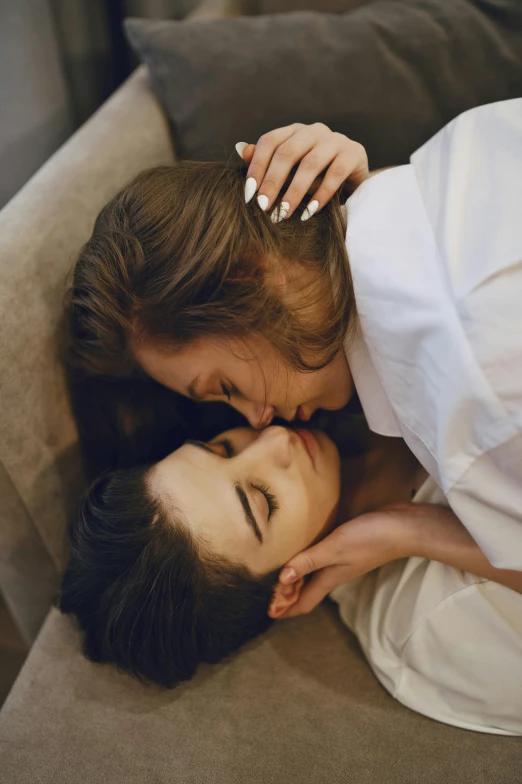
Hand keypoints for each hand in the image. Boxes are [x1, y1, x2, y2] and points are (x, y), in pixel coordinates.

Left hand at [236, 123, 367, 221]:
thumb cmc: (315, 178)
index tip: (248, 194)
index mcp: (294, 131)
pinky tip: (309, 212)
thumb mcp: (290, 172)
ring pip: (310, 164)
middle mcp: (314, 130)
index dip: (256, 167)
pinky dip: (320, 195)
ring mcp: (336, 140)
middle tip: (263, 208)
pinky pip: (335, 174)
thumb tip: (241, 150)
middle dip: (272, 182)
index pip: (269, 142)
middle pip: (288, 152)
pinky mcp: (354, 153)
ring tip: (284, 214)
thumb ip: (267, 162)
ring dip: (294, 192)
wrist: (353, 182)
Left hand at [277, 506, 413, 617]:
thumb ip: (308, 562)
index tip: (268, 614)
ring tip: (279, 575)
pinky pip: (321, 561)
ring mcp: (342, 561)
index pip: (304, 603)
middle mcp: (334, 573)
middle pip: (307, 592)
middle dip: (287, 597)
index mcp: (329, 578)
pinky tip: (304, 550)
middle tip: (267, 594)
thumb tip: (281, 581)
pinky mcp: (347, 548)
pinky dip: (308, 562)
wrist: (402, 527)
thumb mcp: (333, 549)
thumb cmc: (369, 538)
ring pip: (313, 577)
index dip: (286, 610)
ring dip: (297, 580)